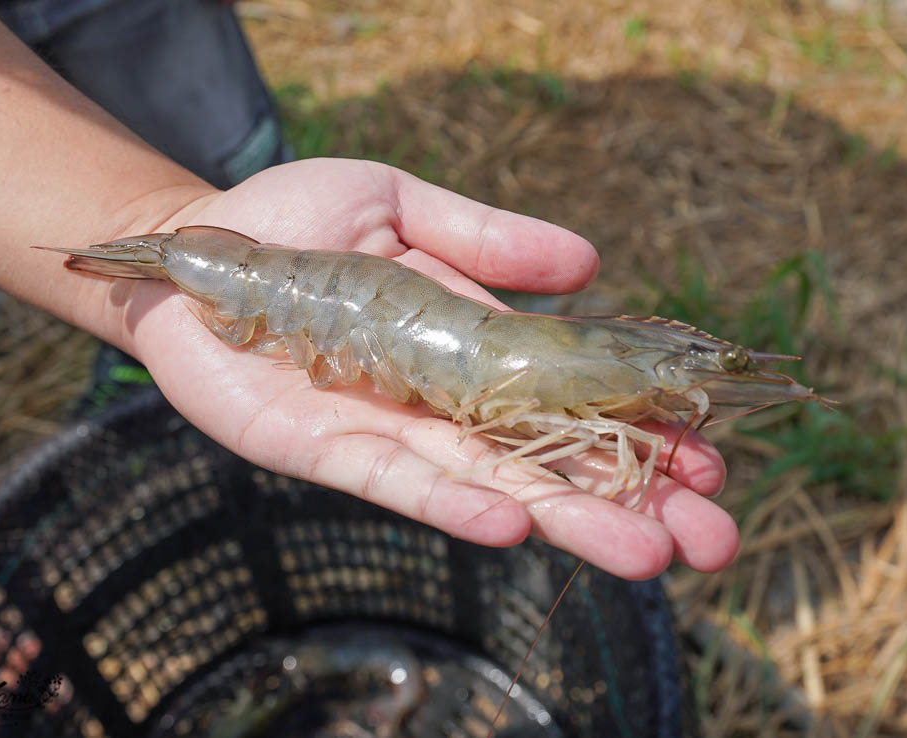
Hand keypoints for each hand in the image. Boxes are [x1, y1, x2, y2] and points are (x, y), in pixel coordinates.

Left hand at [115, 158, 737, 578]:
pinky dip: (451, 503)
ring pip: (489, 486)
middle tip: (712, 541)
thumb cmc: (293, 223)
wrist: (195, 251)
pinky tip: (512, 526)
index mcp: (471, 350)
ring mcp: (388, 433)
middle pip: (547, 461)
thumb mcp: (401, 204)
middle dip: (629, 500)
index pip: (571, 400)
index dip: (637, 429)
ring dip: (565, 521)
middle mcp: (441, 404)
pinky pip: (397, 483)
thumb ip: (488, 239)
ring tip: (646, 554)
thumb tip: (591, 264)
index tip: (709, 456)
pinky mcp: (325, 450)